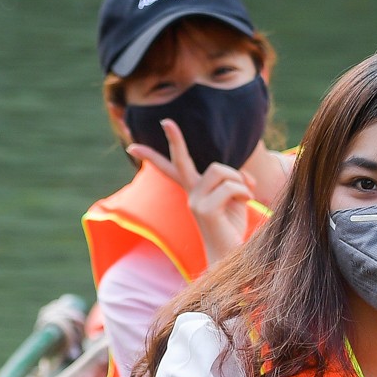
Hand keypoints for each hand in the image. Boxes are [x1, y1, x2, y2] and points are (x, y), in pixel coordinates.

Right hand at [126, 118, 256, 258]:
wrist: (230, 255)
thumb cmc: (232, 228)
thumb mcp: (237, 199)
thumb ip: (238, 182)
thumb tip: (244, 176)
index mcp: (194, 191)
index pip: (172, 169)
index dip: (153, 156)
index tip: (131, 147)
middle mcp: (191, 195)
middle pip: (180, 162)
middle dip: (174, 140)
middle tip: (166, 121)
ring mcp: (195, 202)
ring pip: (220, 170)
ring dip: (238, 180)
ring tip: (243, 197)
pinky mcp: (204, 210)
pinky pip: (231, 186)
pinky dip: (244, 191)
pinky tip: (246, 202)